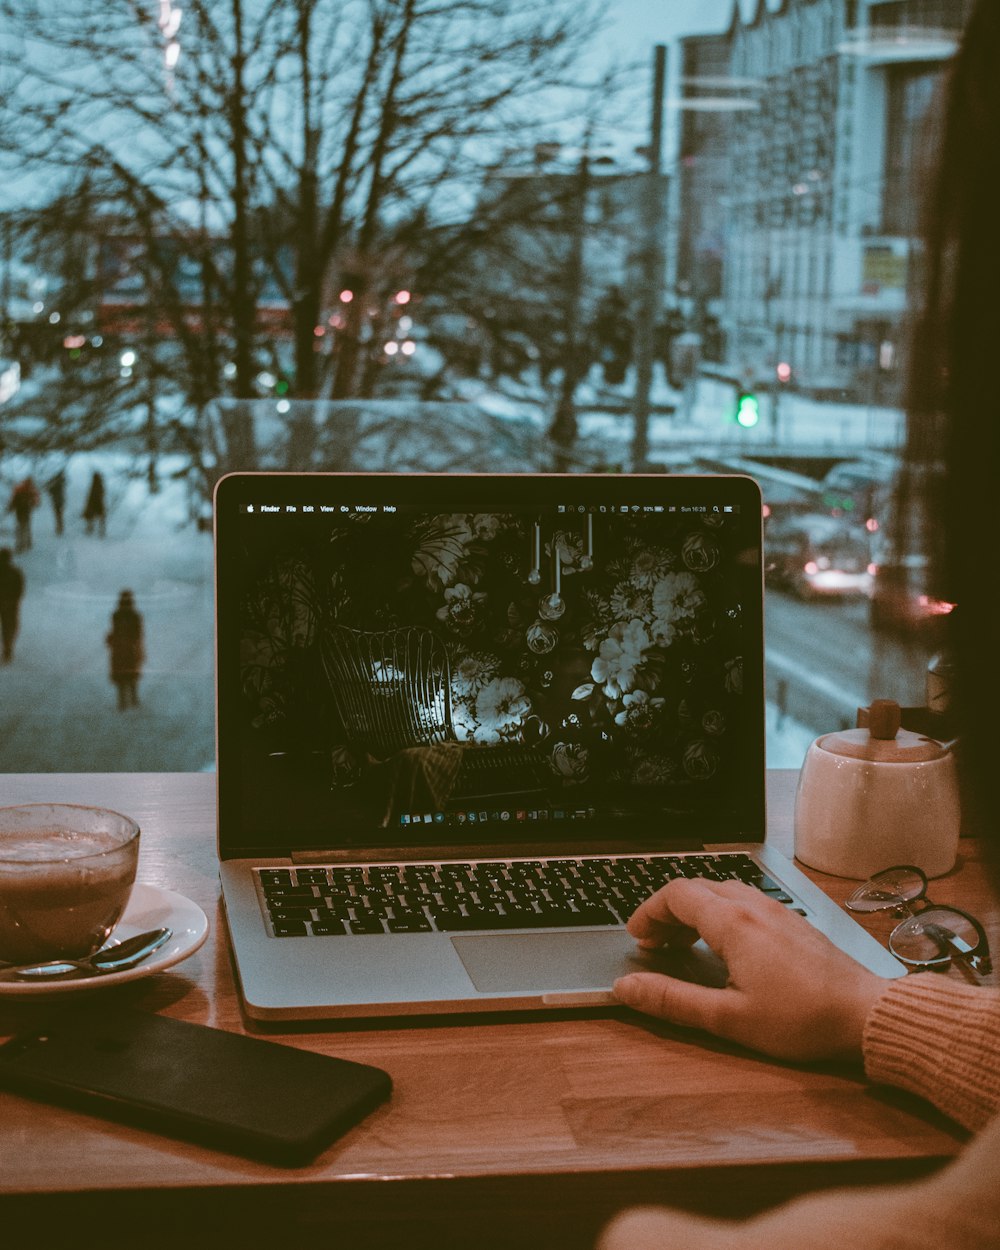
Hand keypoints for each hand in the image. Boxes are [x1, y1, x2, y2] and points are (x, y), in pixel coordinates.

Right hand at [613, 877, 886, 1060]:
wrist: (866, 1015)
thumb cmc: (801, 1020)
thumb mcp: (729, 1018)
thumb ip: (673, 1001)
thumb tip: (627, 988)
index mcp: (733, 923)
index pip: (676, 894)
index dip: (648, 912)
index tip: (636, 937)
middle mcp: (753, 906)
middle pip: (696, 888)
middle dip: (667, 910)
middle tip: (654, 943)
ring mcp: (776, 910)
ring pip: (722, 891)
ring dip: (694, 910)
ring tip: (684, 942)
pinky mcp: (793, 922)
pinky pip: (745, 900)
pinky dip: (720, 913)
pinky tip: (726, 946)